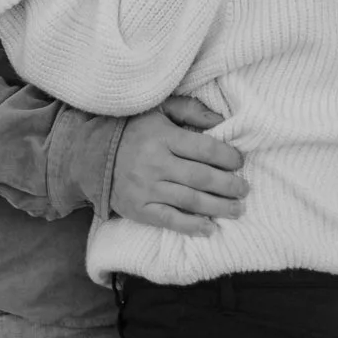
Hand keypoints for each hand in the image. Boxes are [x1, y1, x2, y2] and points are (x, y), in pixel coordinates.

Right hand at [109, 104, 246, 233]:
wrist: (92, 154)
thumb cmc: (133, 129)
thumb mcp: (159, 110)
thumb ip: (190, 111)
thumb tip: (222, 122)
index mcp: (162, 136)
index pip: (204, 148)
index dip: (227, 157)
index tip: (240, 162)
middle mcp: (155, 163)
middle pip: (202, 177)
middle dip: (229, 185)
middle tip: (245, 189)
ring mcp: (146, 188)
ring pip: (190, 200)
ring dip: (218, 207)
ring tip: (237, 210)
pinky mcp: (138, 208)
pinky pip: (169, 220)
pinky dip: (191, 226)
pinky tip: (209, 228)